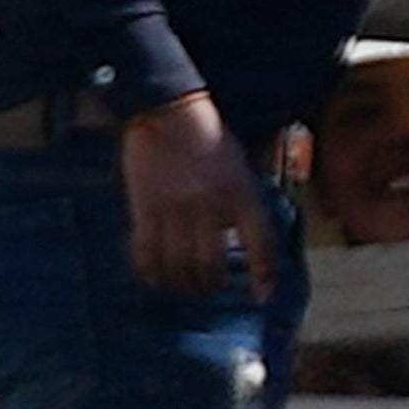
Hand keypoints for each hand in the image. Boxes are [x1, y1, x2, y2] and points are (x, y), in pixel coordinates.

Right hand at [121, 90, 272, 297]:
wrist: (169, 111)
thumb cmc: (209, 139)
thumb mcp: (239, 167)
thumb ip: (242, 203)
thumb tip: (243, 244)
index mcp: (241, 194)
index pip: (260, 244)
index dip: (263, 276)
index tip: (261, 297)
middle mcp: (210, 205)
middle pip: (212, 266)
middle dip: (210, 286)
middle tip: (207, 288)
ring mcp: (176, 208)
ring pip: (179, 266)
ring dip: (181, 285)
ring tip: (183, 287)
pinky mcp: (145, 207)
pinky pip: (146, 253)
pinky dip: (151, 272)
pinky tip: (156, 278)